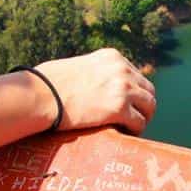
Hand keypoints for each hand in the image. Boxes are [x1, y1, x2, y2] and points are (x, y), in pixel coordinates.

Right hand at [35, 48, 155, 134]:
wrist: (42, 94)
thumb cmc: (51, 82)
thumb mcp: (79, 66)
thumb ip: (96, 72)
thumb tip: (98, 86)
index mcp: (112, 56)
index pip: (136, 75)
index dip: (134, 93)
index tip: (126, 105)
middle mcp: (122, 69)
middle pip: (148, 90)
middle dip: (142, 106)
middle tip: (132, 119)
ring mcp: (123, 88)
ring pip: (149, 106)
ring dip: (141, 118)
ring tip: (128, 128)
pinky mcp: (119, 108)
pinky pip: (139, 123)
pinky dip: (134, 131)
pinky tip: (122, 133)